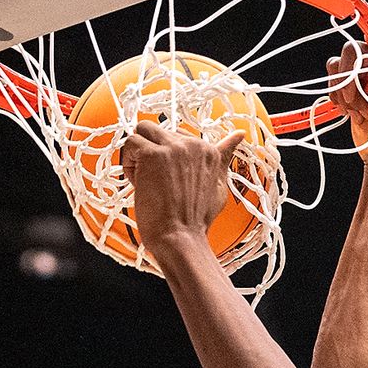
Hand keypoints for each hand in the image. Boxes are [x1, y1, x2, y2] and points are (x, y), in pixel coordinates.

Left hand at [122, 121, 246, 261]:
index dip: (168, 158)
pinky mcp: (152, 155)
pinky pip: (131, 143)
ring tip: (143, 179)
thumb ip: (224, 158)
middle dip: (151, 152)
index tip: (169, 179)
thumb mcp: (219, 186)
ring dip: (137, 154)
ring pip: (142, 131)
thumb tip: (239, 136)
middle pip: (158, 130)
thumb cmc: (196, 220)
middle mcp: (192, 144)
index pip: (178, 136)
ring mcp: (172, 148)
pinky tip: (137, 183)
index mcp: (208, 150)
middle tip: (155, 180)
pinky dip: (128, 163)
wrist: (181, 238)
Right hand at [325, 40, 367, 163]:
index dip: (360, 60)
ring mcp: (361, 78)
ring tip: (360, 111)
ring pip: (337, 68)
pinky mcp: (348, 91)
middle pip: (349, 53)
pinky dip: (337, 99)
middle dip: (349, 81)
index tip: (362, 79)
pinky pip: (332, 83)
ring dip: (344, 93)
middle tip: (355, 100)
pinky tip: (351, 112)